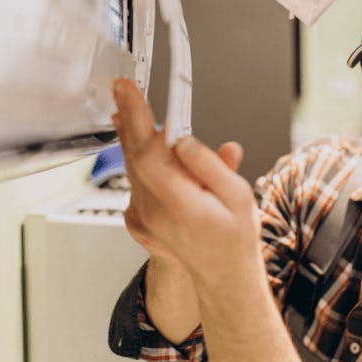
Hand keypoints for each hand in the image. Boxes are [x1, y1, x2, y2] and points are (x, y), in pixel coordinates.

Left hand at [112, 78, 260, 283]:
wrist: (222, 272)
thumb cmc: (234, 235)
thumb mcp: (238, 196)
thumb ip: (211, 166)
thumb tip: (184, 141)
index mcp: (180, 204)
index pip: (149, 154)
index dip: (138, 120)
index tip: (131, 93)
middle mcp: (155, 211)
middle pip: (133, 156)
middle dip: (129, 118)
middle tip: (123, 89)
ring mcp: (143, 217)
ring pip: (131, 167)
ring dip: (130, 136)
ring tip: (128, 108)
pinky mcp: (139, 218)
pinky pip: (134, 181)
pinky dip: (136, 158)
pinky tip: (139, 144)